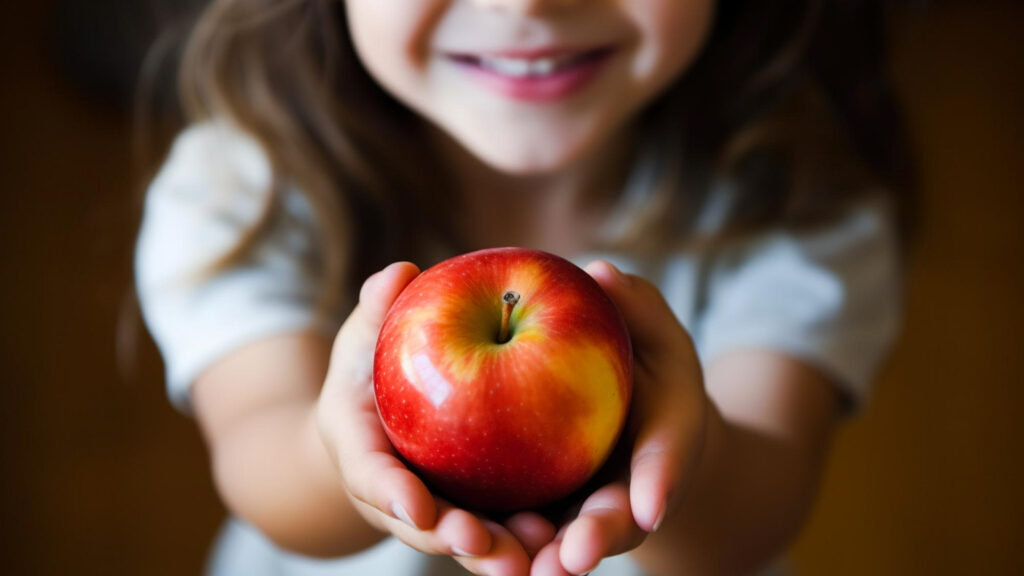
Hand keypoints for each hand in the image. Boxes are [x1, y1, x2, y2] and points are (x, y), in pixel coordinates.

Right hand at [317, 262, 544, 574]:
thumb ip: (378, 309)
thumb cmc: (368, 364)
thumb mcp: (365, 334)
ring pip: (465, 537)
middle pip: (422, 525)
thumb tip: (400, 272)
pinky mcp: (472, 505)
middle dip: (453, 538)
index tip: (415, 504)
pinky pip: (498, 524)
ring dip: (496, 553)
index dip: (390, 492)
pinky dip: (525, 536)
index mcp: (359, 453)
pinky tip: (564, 540)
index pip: (369, 476)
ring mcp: (435, 506)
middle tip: (486, 545)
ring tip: (536, 560)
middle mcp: (395, 493)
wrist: (375, 411)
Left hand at [529, 261, 708, 574]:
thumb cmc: (646, 360)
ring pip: (570, 538)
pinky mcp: (548, 509)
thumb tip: (602, 272)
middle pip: (616, 518)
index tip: (648, 504)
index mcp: (667, 440)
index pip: (666, 459)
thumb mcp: (652, 328)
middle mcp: (630, 487)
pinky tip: (469, 543)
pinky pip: (527, 527)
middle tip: (571, 555)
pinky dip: (506, 540)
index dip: (660, 481)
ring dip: (546, 558)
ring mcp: (588, 505)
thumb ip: (637, 304)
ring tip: (520, 569)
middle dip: (596, 539)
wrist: (628, 409)